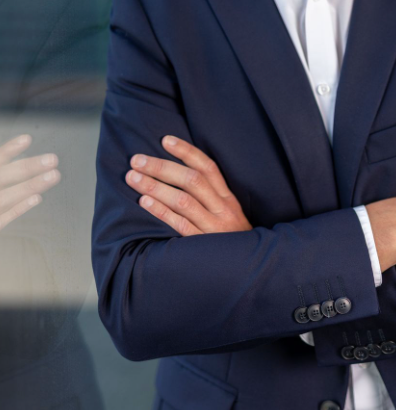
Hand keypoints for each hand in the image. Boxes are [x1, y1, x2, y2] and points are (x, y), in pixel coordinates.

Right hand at [0, 134, 60, 231]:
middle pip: (3, 175)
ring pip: (5, 197)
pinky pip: (2, 219)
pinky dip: (19, 208)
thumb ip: (5, 172)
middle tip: (52, 159)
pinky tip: (37, 198)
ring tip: (53, 175)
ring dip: (30, 186)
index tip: (26, 139)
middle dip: (28, 167)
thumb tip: (21, 162)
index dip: (9, 150)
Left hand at [126, 136, 251, 235]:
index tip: (165, 140)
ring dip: (155, 186)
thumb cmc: (231, 239)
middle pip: (191, 180)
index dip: (186, 152)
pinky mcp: (203, 246)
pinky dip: (161, 211)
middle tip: (137, 160)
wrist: (248, 269)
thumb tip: (178, 174)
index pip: (208, 167)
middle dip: (162, 167)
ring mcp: (213, 227)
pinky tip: (144, 201)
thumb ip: (210, 196)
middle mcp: (222, 209)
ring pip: (183, 201)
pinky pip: (180, 225)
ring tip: (133, 177)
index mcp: (227, 198)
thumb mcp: (228, 213)